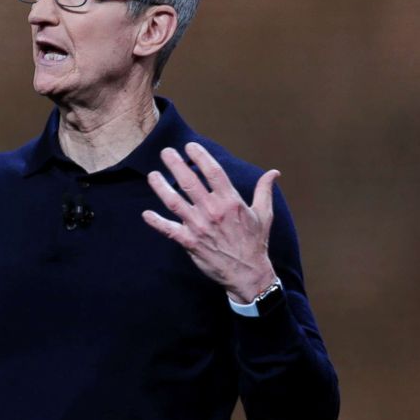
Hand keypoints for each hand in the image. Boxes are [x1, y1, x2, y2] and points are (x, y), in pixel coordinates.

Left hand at [142, 142, 279, 302]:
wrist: (247, 273)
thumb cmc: (254, 243)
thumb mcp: (263, 215)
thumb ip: (264, 191)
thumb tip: (274, 173)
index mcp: (230, 201)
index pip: (213, 172)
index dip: (200, 156)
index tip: (190, 146)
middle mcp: (212, 211)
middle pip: (189, 182)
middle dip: (175, 164)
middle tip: (166, 152)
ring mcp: (199, 226)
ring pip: (174, 202)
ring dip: (161, 187)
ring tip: (152, 175)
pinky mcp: (190, 242)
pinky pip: (168, 229)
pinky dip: (156, 222)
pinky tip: (146, 214)